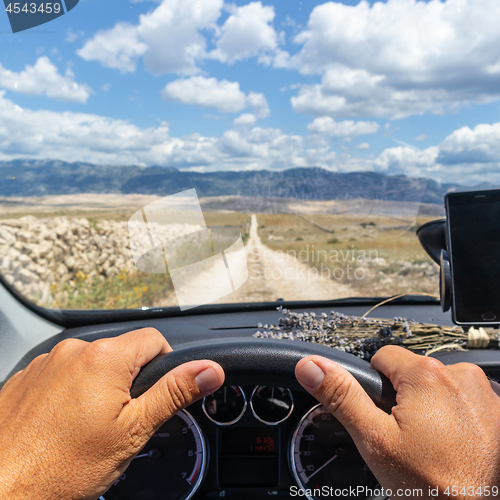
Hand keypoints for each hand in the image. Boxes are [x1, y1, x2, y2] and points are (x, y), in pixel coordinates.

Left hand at [0, 328, 223, 499]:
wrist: (1, 488)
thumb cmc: (63, 466)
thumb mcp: (133, 430)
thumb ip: (175, 393)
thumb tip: (210, 370)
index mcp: (105, 357)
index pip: (154, 339)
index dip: (163, 366)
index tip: (153, 395)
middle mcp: (73, 350)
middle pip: (121, 352)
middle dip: (129, 380)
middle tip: (119, 419)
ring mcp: (45, 362)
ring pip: (91, 364)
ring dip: (98, 386)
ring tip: (86, 425)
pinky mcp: (26, 377)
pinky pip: (62, 374)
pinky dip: (70, 392)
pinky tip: (62, 424)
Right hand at [295, 346, 499, 498]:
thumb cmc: (434, 486)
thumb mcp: (374, 439)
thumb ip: (341, 396)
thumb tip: (311, 366)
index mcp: (426, 374)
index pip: (383, 358)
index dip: (376, 388)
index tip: (386, 416)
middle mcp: (462, 375)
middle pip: (413, 374)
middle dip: (405, 400)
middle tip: (410, 438)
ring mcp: (487, 394)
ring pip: (440, 388)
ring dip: (434, 409)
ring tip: (436, 446)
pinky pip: (466, 403)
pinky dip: (459, 419)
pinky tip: (458, 447)